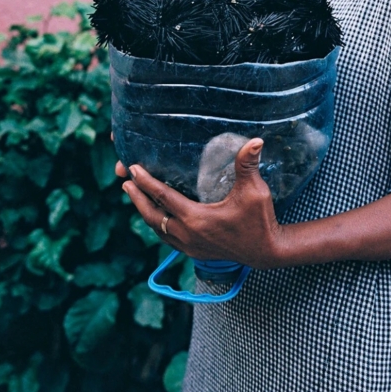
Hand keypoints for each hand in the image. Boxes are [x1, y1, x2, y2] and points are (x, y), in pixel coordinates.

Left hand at [119, 138, 286, 268]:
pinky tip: (156, 217)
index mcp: (196, 219)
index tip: (132, 169)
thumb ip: (248, 165)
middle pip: (151, 215)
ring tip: (135, 196)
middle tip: (124, 181)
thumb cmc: (259, 220)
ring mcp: (189, 246)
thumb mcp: (254, 191)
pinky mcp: (194, 251)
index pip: (163, 197)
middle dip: (136, 198)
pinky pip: (166, 238)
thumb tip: (254, 140)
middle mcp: (187, 234)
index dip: (146, 182)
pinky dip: (157, 225)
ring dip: (144, 212)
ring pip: (157, 229)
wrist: (266, 251)